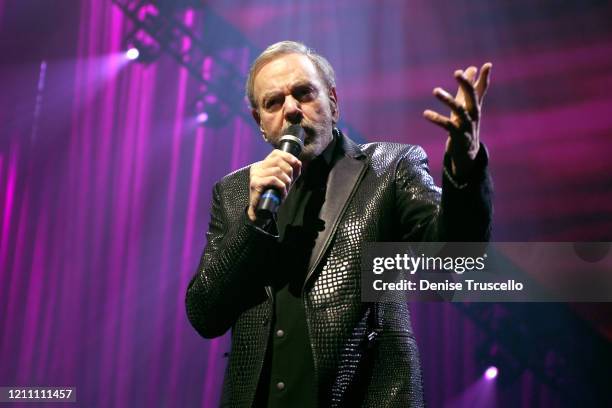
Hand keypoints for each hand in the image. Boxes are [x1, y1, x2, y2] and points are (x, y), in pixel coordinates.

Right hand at [248, 150, 301, 221]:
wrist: (261, 210)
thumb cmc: (272, 195)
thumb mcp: (284, 181)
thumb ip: (291, 172)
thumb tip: (298, 163)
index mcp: (262, 164)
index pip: (276, 153)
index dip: (288, 156)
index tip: (296, 163)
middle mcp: (257, 167)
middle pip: (278, 160)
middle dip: (289, 171)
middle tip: (290, 182)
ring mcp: (255, 174)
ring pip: (277, 170)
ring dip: (286, 181)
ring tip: (285, 189)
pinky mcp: (255, 183)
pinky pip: (273, 180)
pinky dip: (281, 186)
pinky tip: (282, 193)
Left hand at [423, 63, 491, 179]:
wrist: (468, 152)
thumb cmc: (466, 124)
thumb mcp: (467, 105)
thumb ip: (469, 87)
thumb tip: (472, 67)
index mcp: (475, 106)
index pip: (480, 90)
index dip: (484, 78)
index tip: (486, 65)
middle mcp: (473, 114)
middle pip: (472, 97)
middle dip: (466, 84)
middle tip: (457, 72)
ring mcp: (466, 125)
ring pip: (458, 110)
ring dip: (447, 99)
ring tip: (435, 90)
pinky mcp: (457, 135)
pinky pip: (447, 125)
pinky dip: (436, 119)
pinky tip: (425, 113)